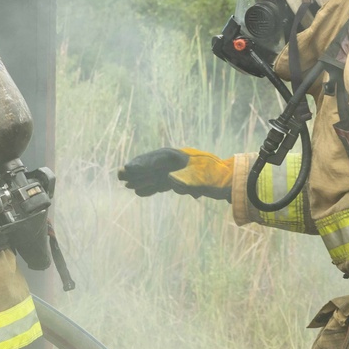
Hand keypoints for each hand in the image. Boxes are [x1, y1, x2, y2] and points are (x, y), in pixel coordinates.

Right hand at [118, 147, 232, 199]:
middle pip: (153, 165)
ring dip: (140, 178)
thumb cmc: (217, 178)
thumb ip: (189, 180)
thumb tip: (172, 182)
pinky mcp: (179, 180)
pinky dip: (150, 187)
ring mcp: (177, 171)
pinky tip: (139, 191)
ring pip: (154, 174)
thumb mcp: (204, 178)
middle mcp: (176, 162)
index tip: (129, 168)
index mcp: (181, 157)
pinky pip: (161, 183)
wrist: (229, 182)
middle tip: (120, 174)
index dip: (142, 164)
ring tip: (125, 183)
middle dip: (137, 170)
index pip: (158, 159)